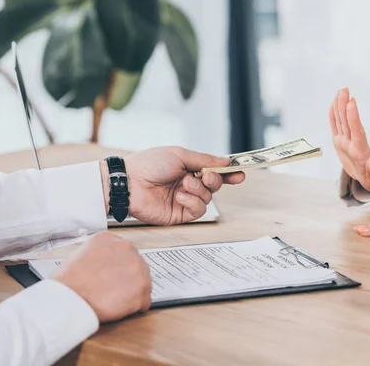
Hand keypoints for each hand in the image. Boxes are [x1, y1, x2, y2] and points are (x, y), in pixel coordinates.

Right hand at [52, 232, 150, 322]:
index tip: (114, 276)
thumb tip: (106, 266)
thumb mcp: (81, 254)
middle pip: (136, 267)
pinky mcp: (142, 287)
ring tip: (114, 300)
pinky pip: (145, 301)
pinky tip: (119, 308)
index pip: (124, 253)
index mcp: (111, 239)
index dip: (119, 269)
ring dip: (131, 294)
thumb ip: (99, 256)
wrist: (70, 296)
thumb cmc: (69, 281)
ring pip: (142, 283)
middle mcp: (127, 249)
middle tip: (113, 291)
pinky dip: (135, 308)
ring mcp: (137, 268)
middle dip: (127, 280)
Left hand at [102, 147, 244, 224]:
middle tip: (207, 176)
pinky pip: (198, 211)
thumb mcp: (179, 155)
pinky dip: (192, 202)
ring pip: (208, 199)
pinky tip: (180, 196)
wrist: (129, 182)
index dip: (228, 173)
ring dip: (200, 190)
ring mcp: (184, 199)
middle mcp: (188, 184)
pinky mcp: (179, 214)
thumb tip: (225, 160)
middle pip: (215, 185)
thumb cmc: (149, 164)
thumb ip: (204, 159)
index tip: (240, 173)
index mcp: (188, 168)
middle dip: (216, 180)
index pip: (214, 171)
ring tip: (185, 184)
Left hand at [329, 87, 369, 192]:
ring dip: (339, 105)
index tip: (351, 102)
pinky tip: (334, 101)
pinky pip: (335, 124)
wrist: (362, 180)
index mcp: (358, 151)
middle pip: (345, 123)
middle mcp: (347, 145)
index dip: (352, 116)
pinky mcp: (338, 141)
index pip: (355, 131)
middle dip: (343, 105)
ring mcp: (341, 142)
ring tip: (341, 90)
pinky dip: (334, 112)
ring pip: (339, 121)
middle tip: (344, 89)